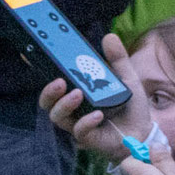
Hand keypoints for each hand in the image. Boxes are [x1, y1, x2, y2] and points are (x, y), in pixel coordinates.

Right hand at [39, 32, 147, 161]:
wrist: (144, 132)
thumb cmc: (129, 106)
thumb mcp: (126, 78)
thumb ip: (118, 59)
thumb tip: (109, 36)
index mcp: (76, 91)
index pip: (53, 82)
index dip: (39, 69)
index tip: (30, 53)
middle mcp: (72, 108)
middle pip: (47, 101)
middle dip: (49, 91)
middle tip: (60, 81)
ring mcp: (78, 123)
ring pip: (57, 116)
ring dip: (64, 104)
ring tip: (78, 94)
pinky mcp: (88, 138)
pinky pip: (79, 131)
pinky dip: (86, 121)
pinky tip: (98, 114)